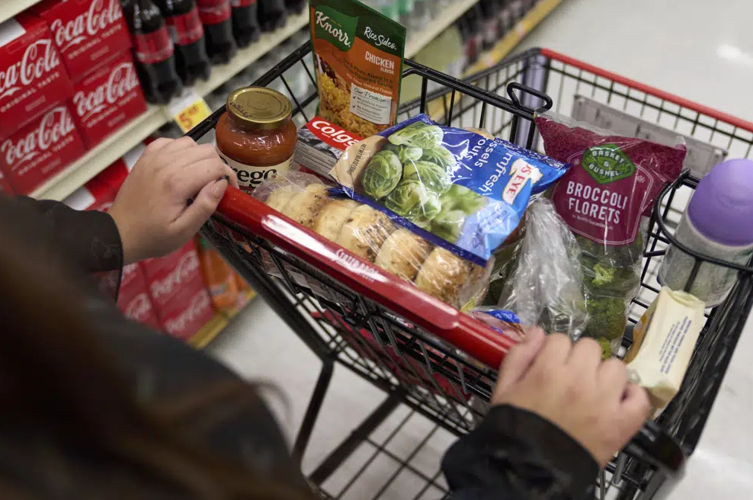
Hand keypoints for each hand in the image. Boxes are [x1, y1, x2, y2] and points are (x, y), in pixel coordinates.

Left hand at [109, 137, 237, 263]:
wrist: (120, 233)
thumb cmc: (153, 236)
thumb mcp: (184, 230)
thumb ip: (205, 206)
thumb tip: (222, 184)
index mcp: (177, 183)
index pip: (215, 166)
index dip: (228, 176)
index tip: (230, 190)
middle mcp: (165, 164)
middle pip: (205, 151)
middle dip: (217, 166)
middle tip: (216, 185)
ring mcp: (153, 158)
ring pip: (190, 143)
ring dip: (200, 157)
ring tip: (199, 176)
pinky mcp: (146, 157)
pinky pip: (171, 142)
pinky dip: (181, 150)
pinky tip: (181, 166)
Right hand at [491, 329, 649, 465]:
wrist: (528, 468)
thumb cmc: (514, 426)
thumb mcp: (504, 388)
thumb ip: (518, 355)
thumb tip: (538, 332)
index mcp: (549, 370)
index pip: (559, 339)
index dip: (553, 352)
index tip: (548, 365)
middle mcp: (580, 380)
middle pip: (590, 347)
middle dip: (578, 358)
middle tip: (569, 377)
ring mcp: (605, 402)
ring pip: (616, 367)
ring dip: (604, 374)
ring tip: (593, 390)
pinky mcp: (621, 424)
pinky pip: (640, 398)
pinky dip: (632, 396)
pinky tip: (618, 400)